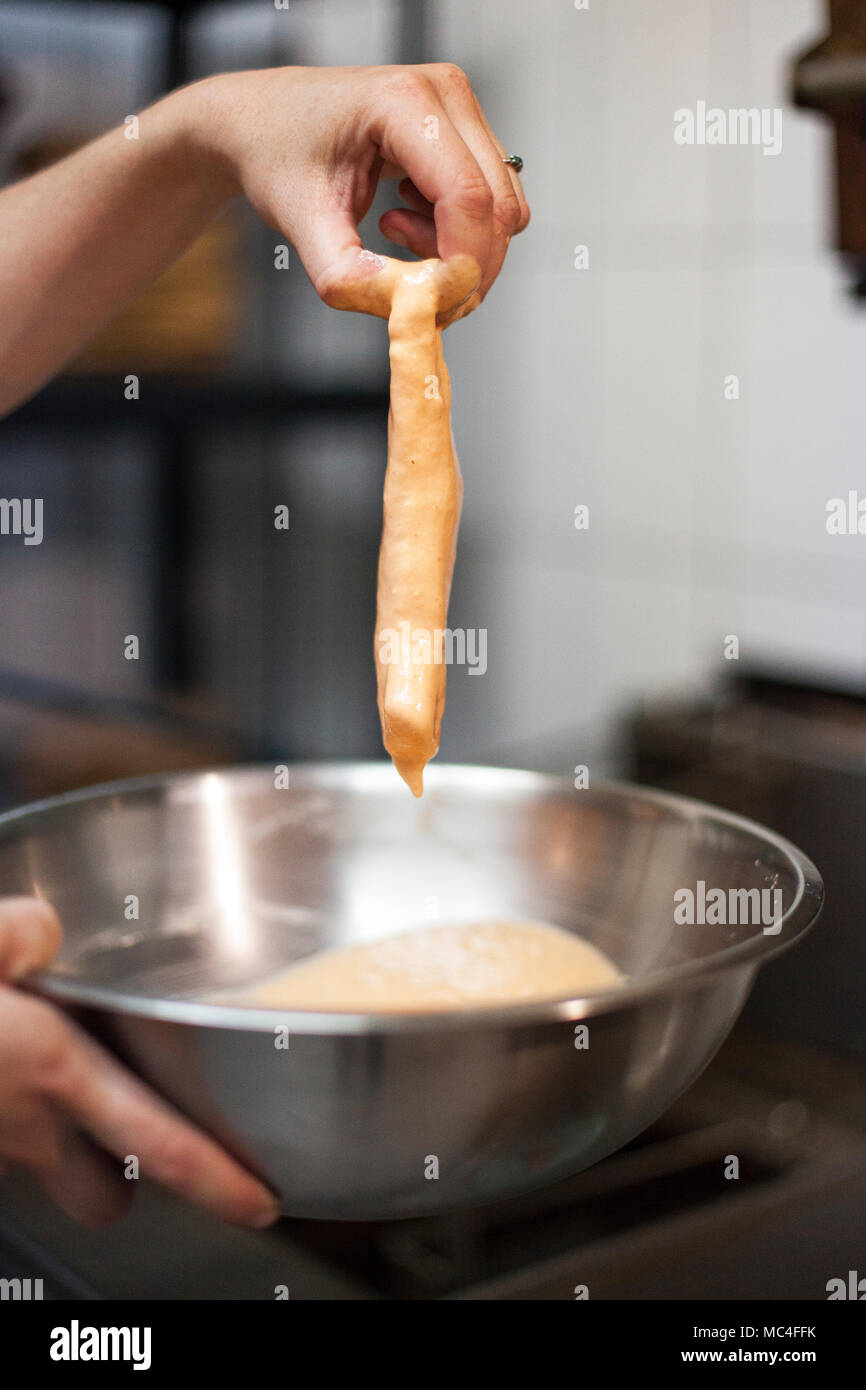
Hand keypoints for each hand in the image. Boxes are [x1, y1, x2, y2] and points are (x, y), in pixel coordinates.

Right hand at [0, 897, 278, 1228]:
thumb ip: (21, 929)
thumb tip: (45, 929)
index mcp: (51, 1071)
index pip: (159, 1145)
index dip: (218, 1182)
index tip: (261, 1202)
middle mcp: (22, 1125)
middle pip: (106, 1200)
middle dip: (129, 1182)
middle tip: (142, 1135)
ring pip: (47, 1174)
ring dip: (64, 1152)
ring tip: (69, 1096)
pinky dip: (13, 1125)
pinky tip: (7, 1073)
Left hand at [188, 63, 529, 310]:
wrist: (265, 122)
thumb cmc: (278, 155)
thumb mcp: (299, 221)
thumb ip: (347, 274)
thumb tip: (404, 311)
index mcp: (403, 101)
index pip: (467, 196)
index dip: (460, 265)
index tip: (429, 306)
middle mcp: (445, 93)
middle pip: (498, 207)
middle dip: (465, 270)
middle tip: (407, 288)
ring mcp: (463, 109)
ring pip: (504, 210)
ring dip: (460, 252)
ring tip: (393, 232)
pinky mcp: (468, 132)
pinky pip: (494, 204)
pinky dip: (460, 235)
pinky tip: (406, 218)